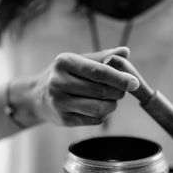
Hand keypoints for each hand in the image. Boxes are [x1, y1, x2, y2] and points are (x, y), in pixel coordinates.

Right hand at [9, 47, 139, 126]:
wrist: (37, 97)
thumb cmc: (65, 75)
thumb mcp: (79, 61)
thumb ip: (102, 57)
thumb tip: (125, 52)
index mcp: (64, 62)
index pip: (98, 72)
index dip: (119, 78)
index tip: (134, 83)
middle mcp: (58, 82)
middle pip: (101, 91)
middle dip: (118, 92)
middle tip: (122, 90)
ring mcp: (59, 102)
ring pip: (99, 108)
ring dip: (112, 105)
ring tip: (111, 99)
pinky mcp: (64, 120)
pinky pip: (94, 119)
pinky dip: (103, 114)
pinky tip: (99, 108)